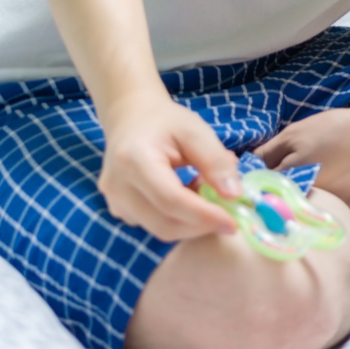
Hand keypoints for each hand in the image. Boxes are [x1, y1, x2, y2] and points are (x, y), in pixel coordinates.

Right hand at [97, 95, 241, 241]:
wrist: (131, 119)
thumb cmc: (166, 122)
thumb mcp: (196, 131)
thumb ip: (215, 161)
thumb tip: (234, 195)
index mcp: (133, 159)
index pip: (171, 199)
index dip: (204, 215)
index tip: (234, 223)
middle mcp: (117, 186)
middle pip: (165, 223)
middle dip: (202, 224)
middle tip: (229, 212)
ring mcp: (114, 201)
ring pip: (161, 229)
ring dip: (192, 221)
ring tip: (206, 192)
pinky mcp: (119, 211)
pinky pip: (154, 225)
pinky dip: (179, 218)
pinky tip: (189, 196)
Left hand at [255, 104, 349, 220]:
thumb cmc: (341, 129)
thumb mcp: (296, 133)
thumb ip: (266, 154)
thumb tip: (244, 170)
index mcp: (293, 186)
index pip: (262, 197)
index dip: (259, 189)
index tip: (258, 183)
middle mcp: (312, 206)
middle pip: (286, 209)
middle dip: (282, 198)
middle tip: (293, 179)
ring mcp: (336, 213)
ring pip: (312, 213)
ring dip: (308, 203)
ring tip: (324, 178)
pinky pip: (336, 213)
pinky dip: (334, 202)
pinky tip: (344, 181)